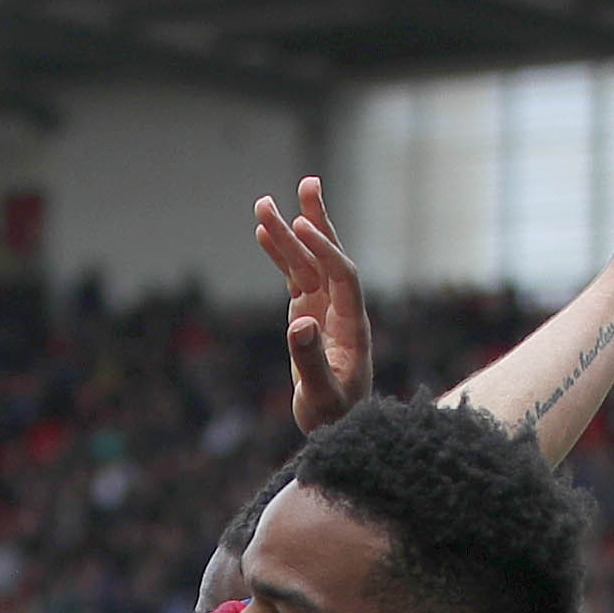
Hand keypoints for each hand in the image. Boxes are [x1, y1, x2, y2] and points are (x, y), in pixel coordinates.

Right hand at [256, 178, 368, 430]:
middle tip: (305, 184)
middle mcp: (341, 309)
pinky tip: (261, 234)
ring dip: (289, 233)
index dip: (323, 250)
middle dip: (315, 222)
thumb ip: (311, 360)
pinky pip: (293, 277)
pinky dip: (279, 256)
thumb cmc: (334, 417)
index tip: (300, 228)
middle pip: (328, 256)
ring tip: (265, 202)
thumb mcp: (322, 396)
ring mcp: (323, 309)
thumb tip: (298, 324)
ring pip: (307, 262)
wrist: (338, 427)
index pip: (341, 275)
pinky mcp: (307, 314)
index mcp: (352, 324)